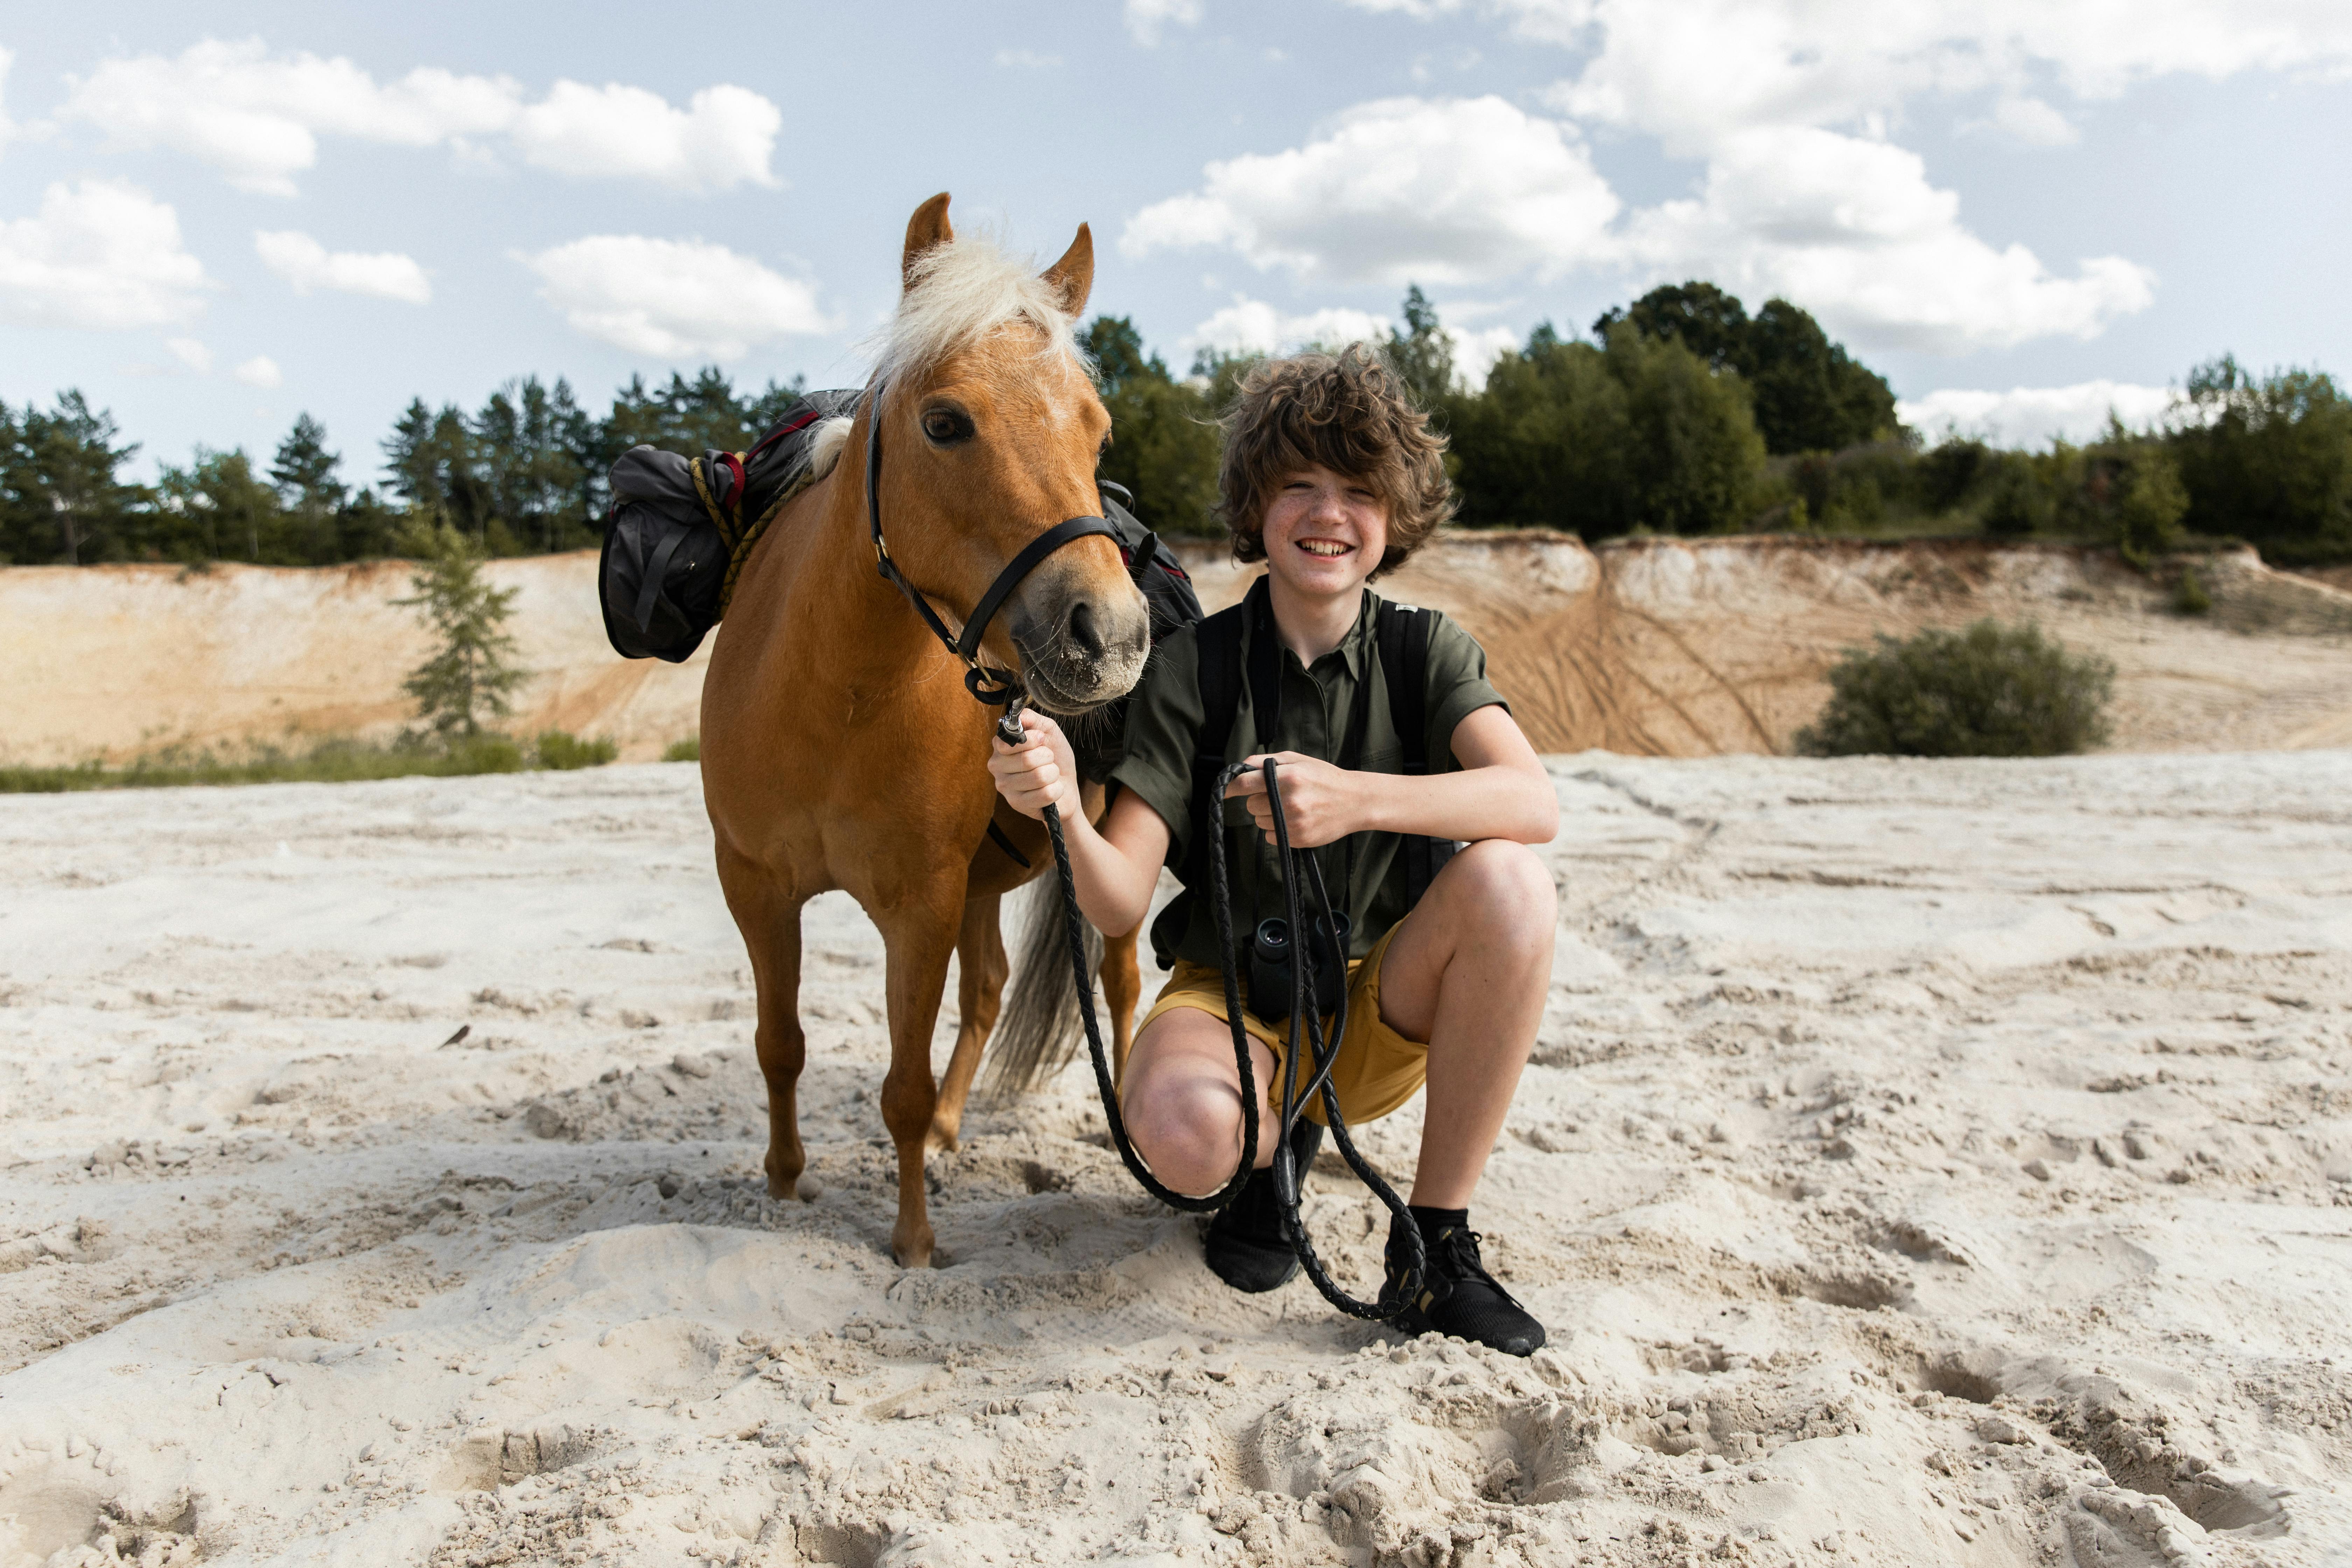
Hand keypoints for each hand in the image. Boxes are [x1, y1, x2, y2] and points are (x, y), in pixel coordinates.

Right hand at [988, 709, 1076, 819]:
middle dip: (1048, 758)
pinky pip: (1046, 794)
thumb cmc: (1055, 758)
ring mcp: (1005, 788)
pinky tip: (1051, 789)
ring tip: (1050, 775)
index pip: (1011, 741)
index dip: (1033, 739)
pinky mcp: (1017, 805)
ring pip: (1039, 777)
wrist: (1066, 784)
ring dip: (1053, 774)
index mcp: (1000, 747)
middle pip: (1027, 760)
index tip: (1042, 740)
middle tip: (1048, 761)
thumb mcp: (1048, 731)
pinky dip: (1057, 790)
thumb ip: (1031, 719)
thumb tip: (1019, 716)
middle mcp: (997, 767)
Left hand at [1224, 752, 1361, 848]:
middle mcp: (1289, 800)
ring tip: (1291, 807)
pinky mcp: (1298, 839)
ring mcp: (1294, 822)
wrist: (1355, 801)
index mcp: (1288, 777)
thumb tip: (1241, 766)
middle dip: (1258, 800)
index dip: (1231, 787)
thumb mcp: (1298, 760)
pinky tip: (1295, 820)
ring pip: (1260, 822)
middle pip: (1250, 806)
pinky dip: (1277, 830)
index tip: (1225, 790)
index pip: (1245, 784)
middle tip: (1278, 795)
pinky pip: (1270, 836)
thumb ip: (1267, 761)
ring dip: (1268, 816)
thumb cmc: (1325, 777)